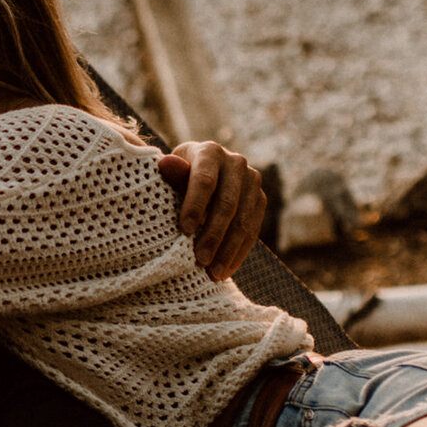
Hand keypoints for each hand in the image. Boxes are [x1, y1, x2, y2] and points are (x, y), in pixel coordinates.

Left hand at [158, 141, 267, 282]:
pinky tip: (225, 270)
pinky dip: (238, 253)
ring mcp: (252, 181)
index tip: (184, 231)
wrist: (199, 176)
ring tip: (213, 274)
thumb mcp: (171, 175)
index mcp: (209, 152)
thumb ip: (172, 176)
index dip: (195, 206)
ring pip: (243, 220)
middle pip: (227, 204)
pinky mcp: (260, 200)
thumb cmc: (177, 178)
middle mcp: (235, 163)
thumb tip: (165, 165)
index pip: (205, 180)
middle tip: (200, 261)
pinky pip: (253, 231)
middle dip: (213, 235)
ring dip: (228, 251)